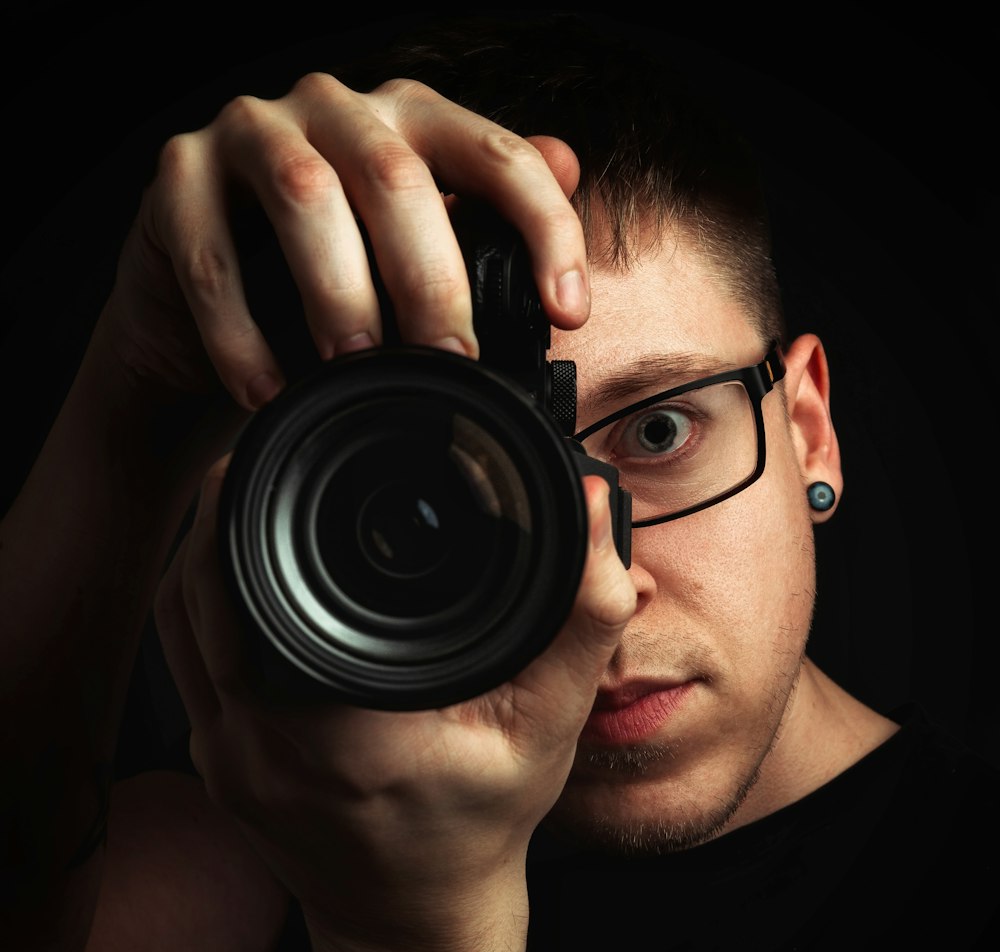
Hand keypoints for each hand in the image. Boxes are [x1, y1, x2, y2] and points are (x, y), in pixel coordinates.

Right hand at [100, 72, 590, 415]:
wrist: (198, 307)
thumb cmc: (320, 279)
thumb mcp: (410, 253)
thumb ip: (486, 216)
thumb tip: (572, 164)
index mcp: (409, 122)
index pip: (496, 154)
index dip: (543, 229)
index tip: (567, 312)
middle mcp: (333, 108)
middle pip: (396, 176)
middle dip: (431, 280)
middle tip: (450, 364)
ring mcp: (249, 132)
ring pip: (305, 196)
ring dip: (338, 294)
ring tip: (357, 371)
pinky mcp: (177, 176)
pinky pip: (210, 254)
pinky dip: (242, 334)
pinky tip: (268, 391)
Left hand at [154, 457, 633, 951]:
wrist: (416, 918)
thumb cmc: (483, 824)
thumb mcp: (549, 723)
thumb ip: (582, 617)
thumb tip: (591, 512)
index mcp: (343, 734)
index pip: (258, 587)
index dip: (252, 504)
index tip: (279, 448)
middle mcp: (261, 747)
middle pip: (198, 590)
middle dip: (224, 509)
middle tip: (264, 454)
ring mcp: (223, 759)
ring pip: (176, 621)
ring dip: (201, 551)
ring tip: (246, 501)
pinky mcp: (212, 764)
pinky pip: (179, 662)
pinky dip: (196, 603)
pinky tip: (231, 572)